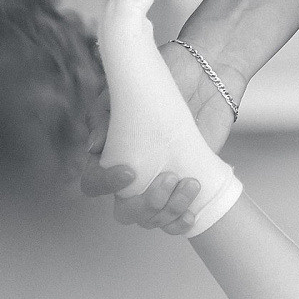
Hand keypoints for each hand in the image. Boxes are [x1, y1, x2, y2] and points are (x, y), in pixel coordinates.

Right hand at [80, 38, 243, 217]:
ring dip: (170, 209)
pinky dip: (181, 223)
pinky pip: (176, 221)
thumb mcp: (127, 90)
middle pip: (126, 212)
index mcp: (113, 155)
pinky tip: (191, 215)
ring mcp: (161, 184)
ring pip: (153, 219)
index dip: (106, 184)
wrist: (204, 75)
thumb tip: (94, 148)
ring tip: (190, 184)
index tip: (130, 171)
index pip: (94, 183)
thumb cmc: (160, 79)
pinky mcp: (187, 188)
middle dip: (146, 203)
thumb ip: (105, 115)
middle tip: (169, 177)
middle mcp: (135, 176)